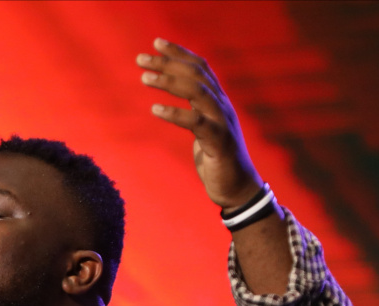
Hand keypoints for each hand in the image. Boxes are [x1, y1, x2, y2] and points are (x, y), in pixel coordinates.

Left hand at [138, 38, 263, 209]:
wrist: (238, 189)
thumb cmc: (218, 159)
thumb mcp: (205, 129)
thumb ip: (195, 110)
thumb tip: (175, 98)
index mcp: (218, 101)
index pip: (200, 67)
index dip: (179, 53)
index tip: (156, 43)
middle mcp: (222, 106)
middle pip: (195, 74)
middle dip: (167, 63)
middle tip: (141, 58)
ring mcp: (222, 122)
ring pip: (196, 91)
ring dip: (169, 82)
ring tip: (144, 78)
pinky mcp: (218, 142)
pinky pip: (195, 122)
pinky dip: (175, 113)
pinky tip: (155, 110)